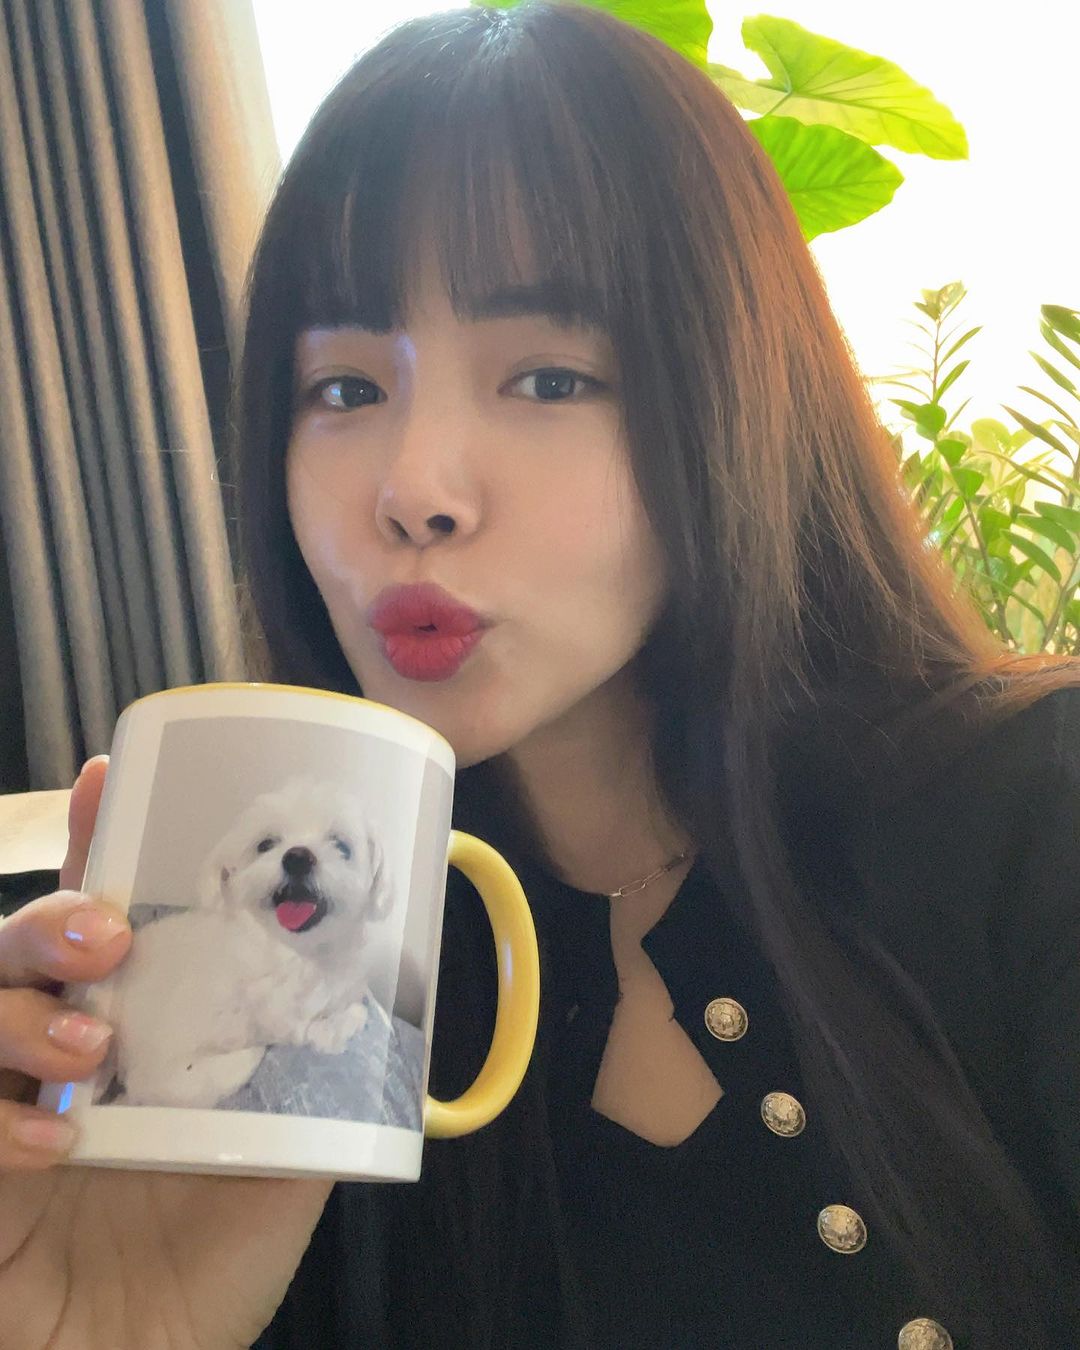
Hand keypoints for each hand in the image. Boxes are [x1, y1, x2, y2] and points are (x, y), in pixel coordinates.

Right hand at [0, 758, 332, 1349]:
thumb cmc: (210, 1273)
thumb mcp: (283, 1161)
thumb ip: (310, 1080)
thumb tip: (369, 999)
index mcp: (123, 1038)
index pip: (92, 924)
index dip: (93, 845)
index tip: (113, 775)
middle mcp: (49, 1065)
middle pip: (13, 949)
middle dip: (47, 919)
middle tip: (106, 934)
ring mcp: (0, 1119)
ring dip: (17, 1008)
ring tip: (92, 1037)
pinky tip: (58, 1144)